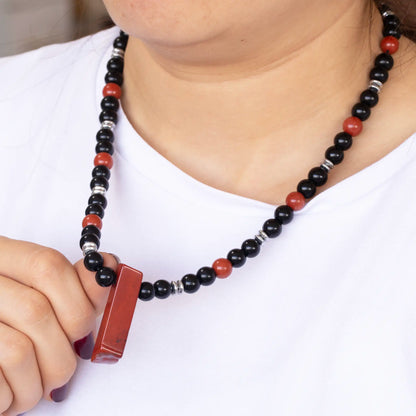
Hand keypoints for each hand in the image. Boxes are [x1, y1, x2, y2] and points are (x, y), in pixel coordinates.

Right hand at [0, 236, 117, 415]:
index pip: (48, 267)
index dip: (79, 298)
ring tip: (35, 386)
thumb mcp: (34, 289)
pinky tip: (9, 392)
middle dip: (63, 348)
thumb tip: (108, 267)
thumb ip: (71, 282)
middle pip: (37, 313)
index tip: (86, 325)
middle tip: (63, 365)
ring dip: (39, 382)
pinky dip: (11, 398)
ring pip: (18, 351)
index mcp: (0, 257)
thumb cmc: (5, 317)